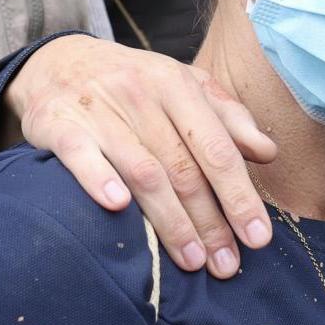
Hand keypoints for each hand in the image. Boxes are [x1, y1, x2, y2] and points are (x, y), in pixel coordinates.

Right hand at [5, 36, 275, 275]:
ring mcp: (98, 110)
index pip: (217, 149)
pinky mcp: (58, 125)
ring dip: (170, 221)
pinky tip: (119, 208)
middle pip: (183, 169)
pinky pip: (80, 156)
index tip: (258, 237)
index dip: (240, 195)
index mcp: (178, 85)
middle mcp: (141, 95)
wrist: (58, 60)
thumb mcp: (186, 86)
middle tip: (227, 264)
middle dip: (210, 222)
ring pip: (143, 172)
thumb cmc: (136, 83)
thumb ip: (229, 118)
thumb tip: (267, 152)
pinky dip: (99, 180)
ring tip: (192, 261)